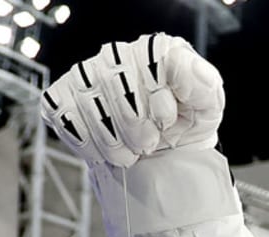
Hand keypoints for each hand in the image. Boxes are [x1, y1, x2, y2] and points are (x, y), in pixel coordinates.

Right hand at [42, 34, 225, 168]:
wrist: (163, 147)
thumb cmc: (184, 119)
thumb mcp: (206, 103)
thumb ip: (202, 83)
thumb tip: (190, 68)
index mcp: (151, 50)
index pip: (147, 62)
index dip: (157, 99)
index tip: (166, 121)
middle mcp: (114, 55)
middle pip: (113, 82)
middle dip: (134, 124)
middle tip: (148, 144)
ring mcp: (85, 74)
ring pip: (88, 103)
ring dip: (112, 139)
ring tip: (130, 154)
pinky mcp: (63, 96)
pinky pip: (62, 114)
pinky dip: (85, 141)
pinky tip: (105, 152)